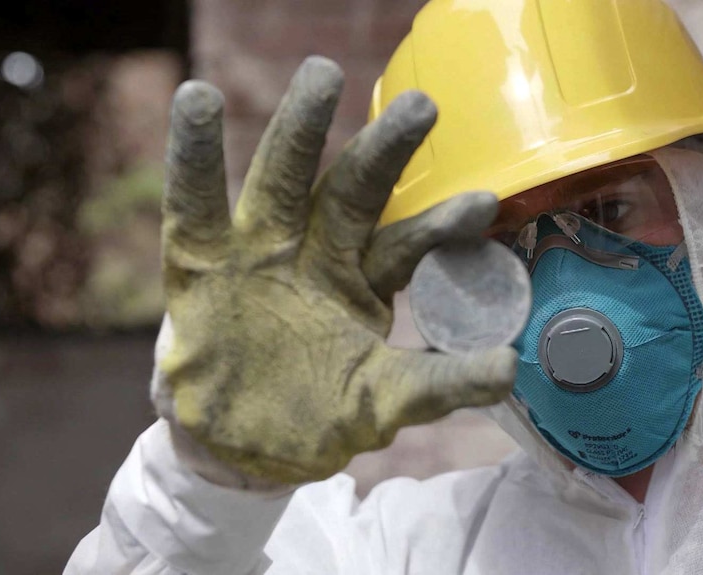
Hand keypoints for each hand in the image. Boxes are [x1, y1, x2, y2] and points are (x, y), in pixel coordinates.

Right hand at [153, 56, 516, 485]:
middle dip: (384, 150)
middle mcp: (316, 253)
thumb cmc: (313, 419)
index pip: (406, 242)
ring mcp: (259, 250)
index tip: (485, 205)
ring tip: (322, 74)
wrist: (235, 445)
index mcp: (362, 282)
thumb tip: (508, 367)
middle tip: (422, 107)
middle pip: (352, 191)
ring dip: (300, 130)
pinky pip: (195, 205)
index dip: (441, 223)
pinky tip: (195, 102)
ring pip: (282, 179)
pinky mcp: (202, 261)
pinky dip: (194, 159)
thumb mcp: (380, 403)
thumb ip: (439, 384)